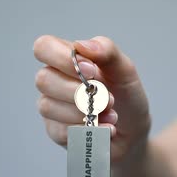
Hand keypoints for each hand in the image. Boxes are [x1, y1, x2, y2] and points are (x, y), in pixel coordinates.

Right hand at [33, 35, 150, 162]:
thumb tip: (82, 45)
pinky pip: (60, 130)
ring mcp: (52, 107)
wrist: (133, 130)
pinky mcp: (56, 131)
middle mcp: (54, 81)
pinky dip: (88, 129)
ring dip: (85, 112)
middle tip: (108, 98)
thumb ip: (107, 51)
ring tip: (112, 115)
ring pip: (48, 106)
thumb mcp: (125, 69)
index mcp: (66, 59)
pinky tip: (106, 128)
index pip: (44, 47)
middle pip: (43, 79)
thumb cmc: (125, 96)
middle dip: (78, 91)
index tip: (90, 70)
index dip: (62, 58)